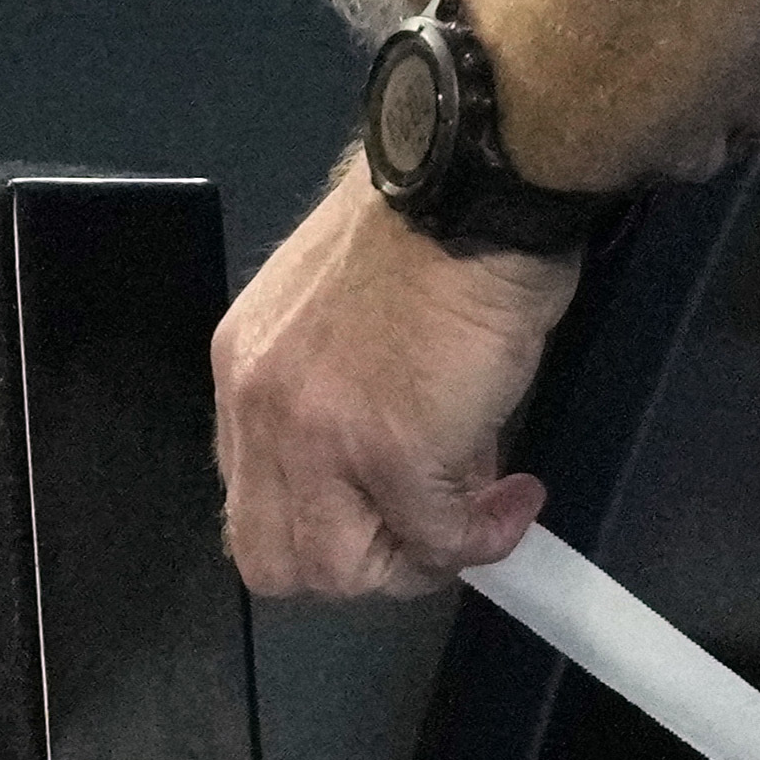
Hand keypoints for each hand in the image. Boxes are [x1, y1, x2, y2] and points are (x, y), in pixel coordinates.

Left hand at [213, 155, 576, 595]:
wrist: (475, 189)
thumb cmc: (428, 233)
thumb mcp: (341, 318)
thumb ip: (340, 400)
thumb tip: (398, 479)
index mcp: (244, 368)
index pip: (249, 498)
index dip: (322, 523)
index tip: (384, 512)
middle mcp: (260, 407)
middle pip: (276, 559)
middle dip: (362, 566)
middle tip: (430, 533)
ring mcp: (320, 437)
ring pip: (344, 569)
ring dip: (420, 558)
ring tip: (476, 514)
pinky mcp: (394, 453)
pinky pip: (435, 538)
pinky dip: (482, 536)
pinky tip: (516, 497)